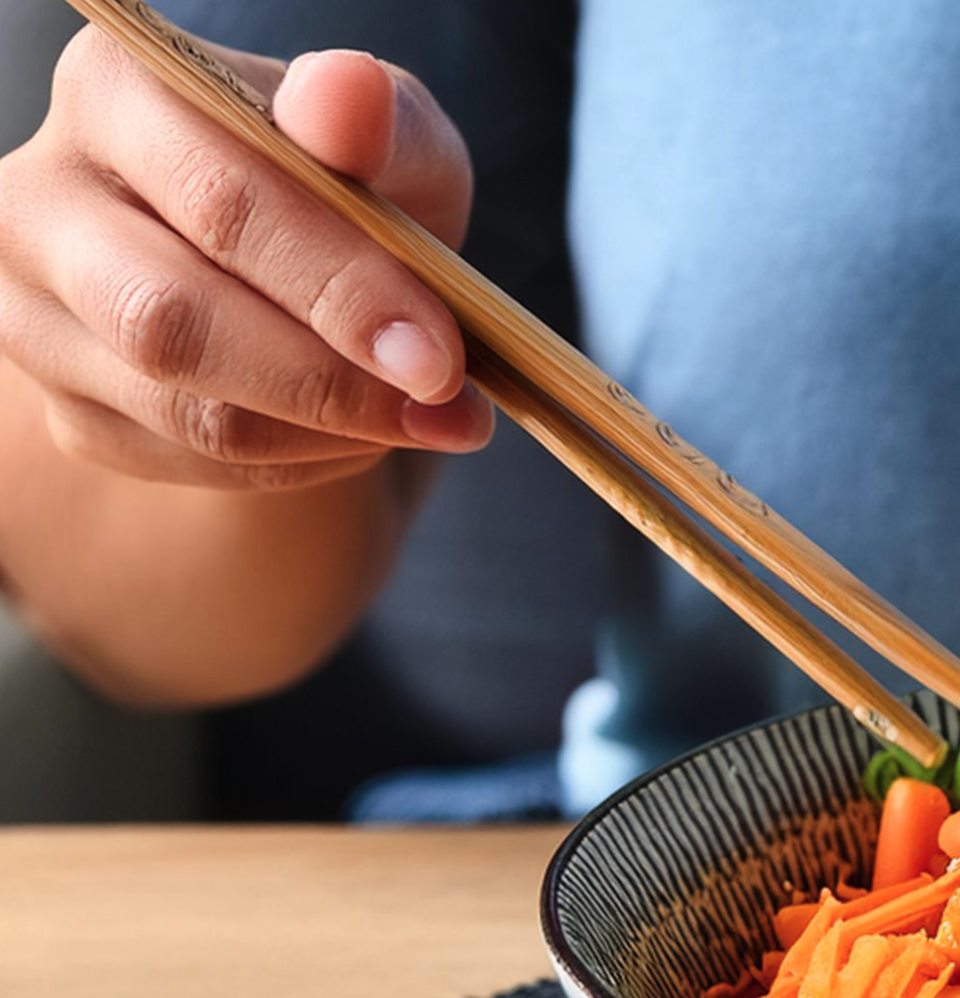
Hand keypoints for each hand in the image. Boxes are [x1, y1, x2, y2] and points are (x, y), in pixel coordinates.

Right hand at [0, 29, 486, 491]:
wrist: (299, 275)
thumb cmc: (345, 189)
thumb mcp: (388, 142)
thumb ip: (379, 123)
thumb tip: (347, 98)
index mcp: (116, 94)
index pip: (218, 202)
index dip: (337, 286)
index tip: (440, 357)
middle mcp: (41, 201)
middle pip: (169, 319)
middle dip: (326, 377)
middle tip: (440, 403)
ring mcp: (33, 314)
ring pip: (179, 408)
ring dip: (324, 429)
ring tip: (422, 417)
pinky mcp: (66, 409)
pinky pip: (189, 462)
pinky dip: (298, 460)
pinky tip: (356, 431)